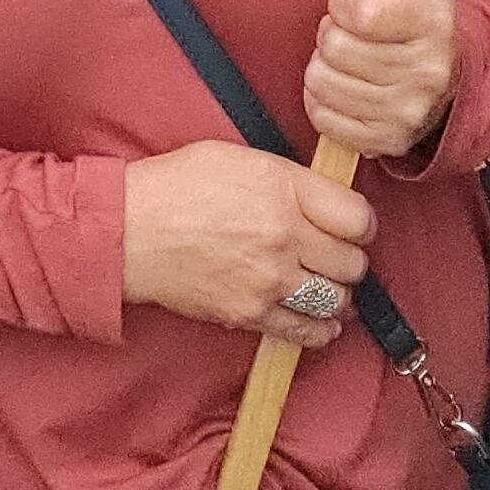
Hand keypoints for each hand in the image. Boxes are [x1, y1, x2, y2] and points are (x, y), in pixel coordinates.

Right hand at [121, 139, 376, 340]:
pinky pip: (307, 331)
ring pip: (337, 300)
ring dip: (337, 295)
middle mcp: (284, 236)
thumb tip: (324, 199)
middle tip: (333, 255)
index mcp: (283, 189)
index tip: (351, 226)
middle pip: (353, 263)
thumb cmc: (176, 186)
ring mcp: (270, 280)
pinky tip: (321, 320)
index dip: (360, 224)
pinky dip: (321, 329)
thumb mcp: (238, 158)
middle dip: (348, 260)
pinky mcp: (252, 314)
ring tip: (326, 286)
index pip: (359, 218)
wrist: (129, 230)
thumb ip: (289, 180)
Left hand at [306, 0, 458, 159]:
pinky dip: (321, 101)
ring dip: (322, 66)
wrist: (455, 83)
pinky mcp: (386, 142)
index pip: (360, 14)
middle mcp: (425, 73)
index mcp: (434, 24)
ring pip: (322, 81)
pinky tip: (340, 88)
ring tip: (342, 60)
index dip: (342, 2)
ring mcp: (406, 113)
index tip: (347, 1)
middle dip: (329, 32)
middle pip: (334, 47)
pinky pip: (323, 118)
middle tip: (344, 32)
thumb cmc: (422, 24)